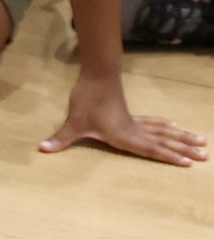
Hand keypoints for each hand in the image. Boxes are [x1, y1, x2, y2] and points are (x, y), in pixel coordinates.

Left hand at [41, 70, 206, 165]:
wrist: (96, 75)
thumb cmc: (86, 100)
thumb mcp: (73, 122)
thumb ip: (60, 138)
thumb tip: (42, 149)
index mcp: (125, 136)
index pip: (151, 149)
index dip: (169, 156)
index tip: (188, 163)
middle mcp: (134, 130)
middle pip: (164, 141)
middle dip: (184, 149)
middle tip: (205, 155)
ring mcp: (135, 121)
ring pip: (163, 131)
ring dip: (181, 137)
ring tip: (200, 142)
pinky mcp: (131, 113)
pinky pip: (153, 122)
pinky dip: (165, 125)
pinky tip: (175, 125)